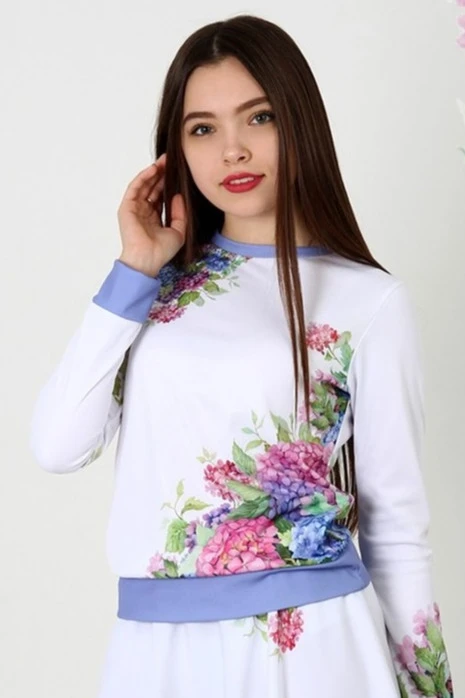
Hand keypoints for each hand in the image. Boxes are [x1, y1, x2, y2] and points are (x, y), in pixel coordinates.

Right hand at [116, 153, 186, 275]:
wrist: (147, 259)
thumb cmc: (161, 251)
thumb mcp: (178, 231)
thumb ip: (180, 214)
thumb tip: (179, 196)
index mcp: (153, 217)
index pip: (160, 195)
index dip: (168, 183)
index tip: (178, 171)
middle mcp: (143, 211)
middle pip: (152, 187)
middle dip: (161, 174)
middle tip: (171, 160)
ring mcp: (134, 209)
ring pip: (144, 185)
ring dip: (153, 172)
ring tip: (164, 161)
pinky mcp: (127, 207)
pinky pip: (135, 188)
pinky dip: (143, 177)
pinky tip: (153, 169)